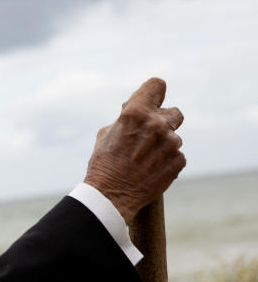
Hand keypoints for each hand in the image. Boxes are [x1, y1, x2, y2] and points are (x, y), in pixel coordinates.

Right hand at [84, 77, 185, 223]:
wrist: (110, 196)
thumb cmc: (103, 164)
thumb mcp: (106, 134)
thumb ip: (125, 119)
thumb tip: (135, 112)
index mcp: (135, 113)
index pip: (157, 85)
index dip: (154, 93)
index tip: (152, 100)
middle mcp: (156, 124)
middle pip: (174, 112)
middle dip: (164, 121)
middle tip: (152, 134)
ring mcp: (170, 143)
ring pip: (173, 137)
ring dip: (163, 145)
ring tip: (145, 160)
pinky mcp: (178, 161)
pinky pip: (177, 155)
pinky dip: (167, 161)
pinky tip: (151, 170)